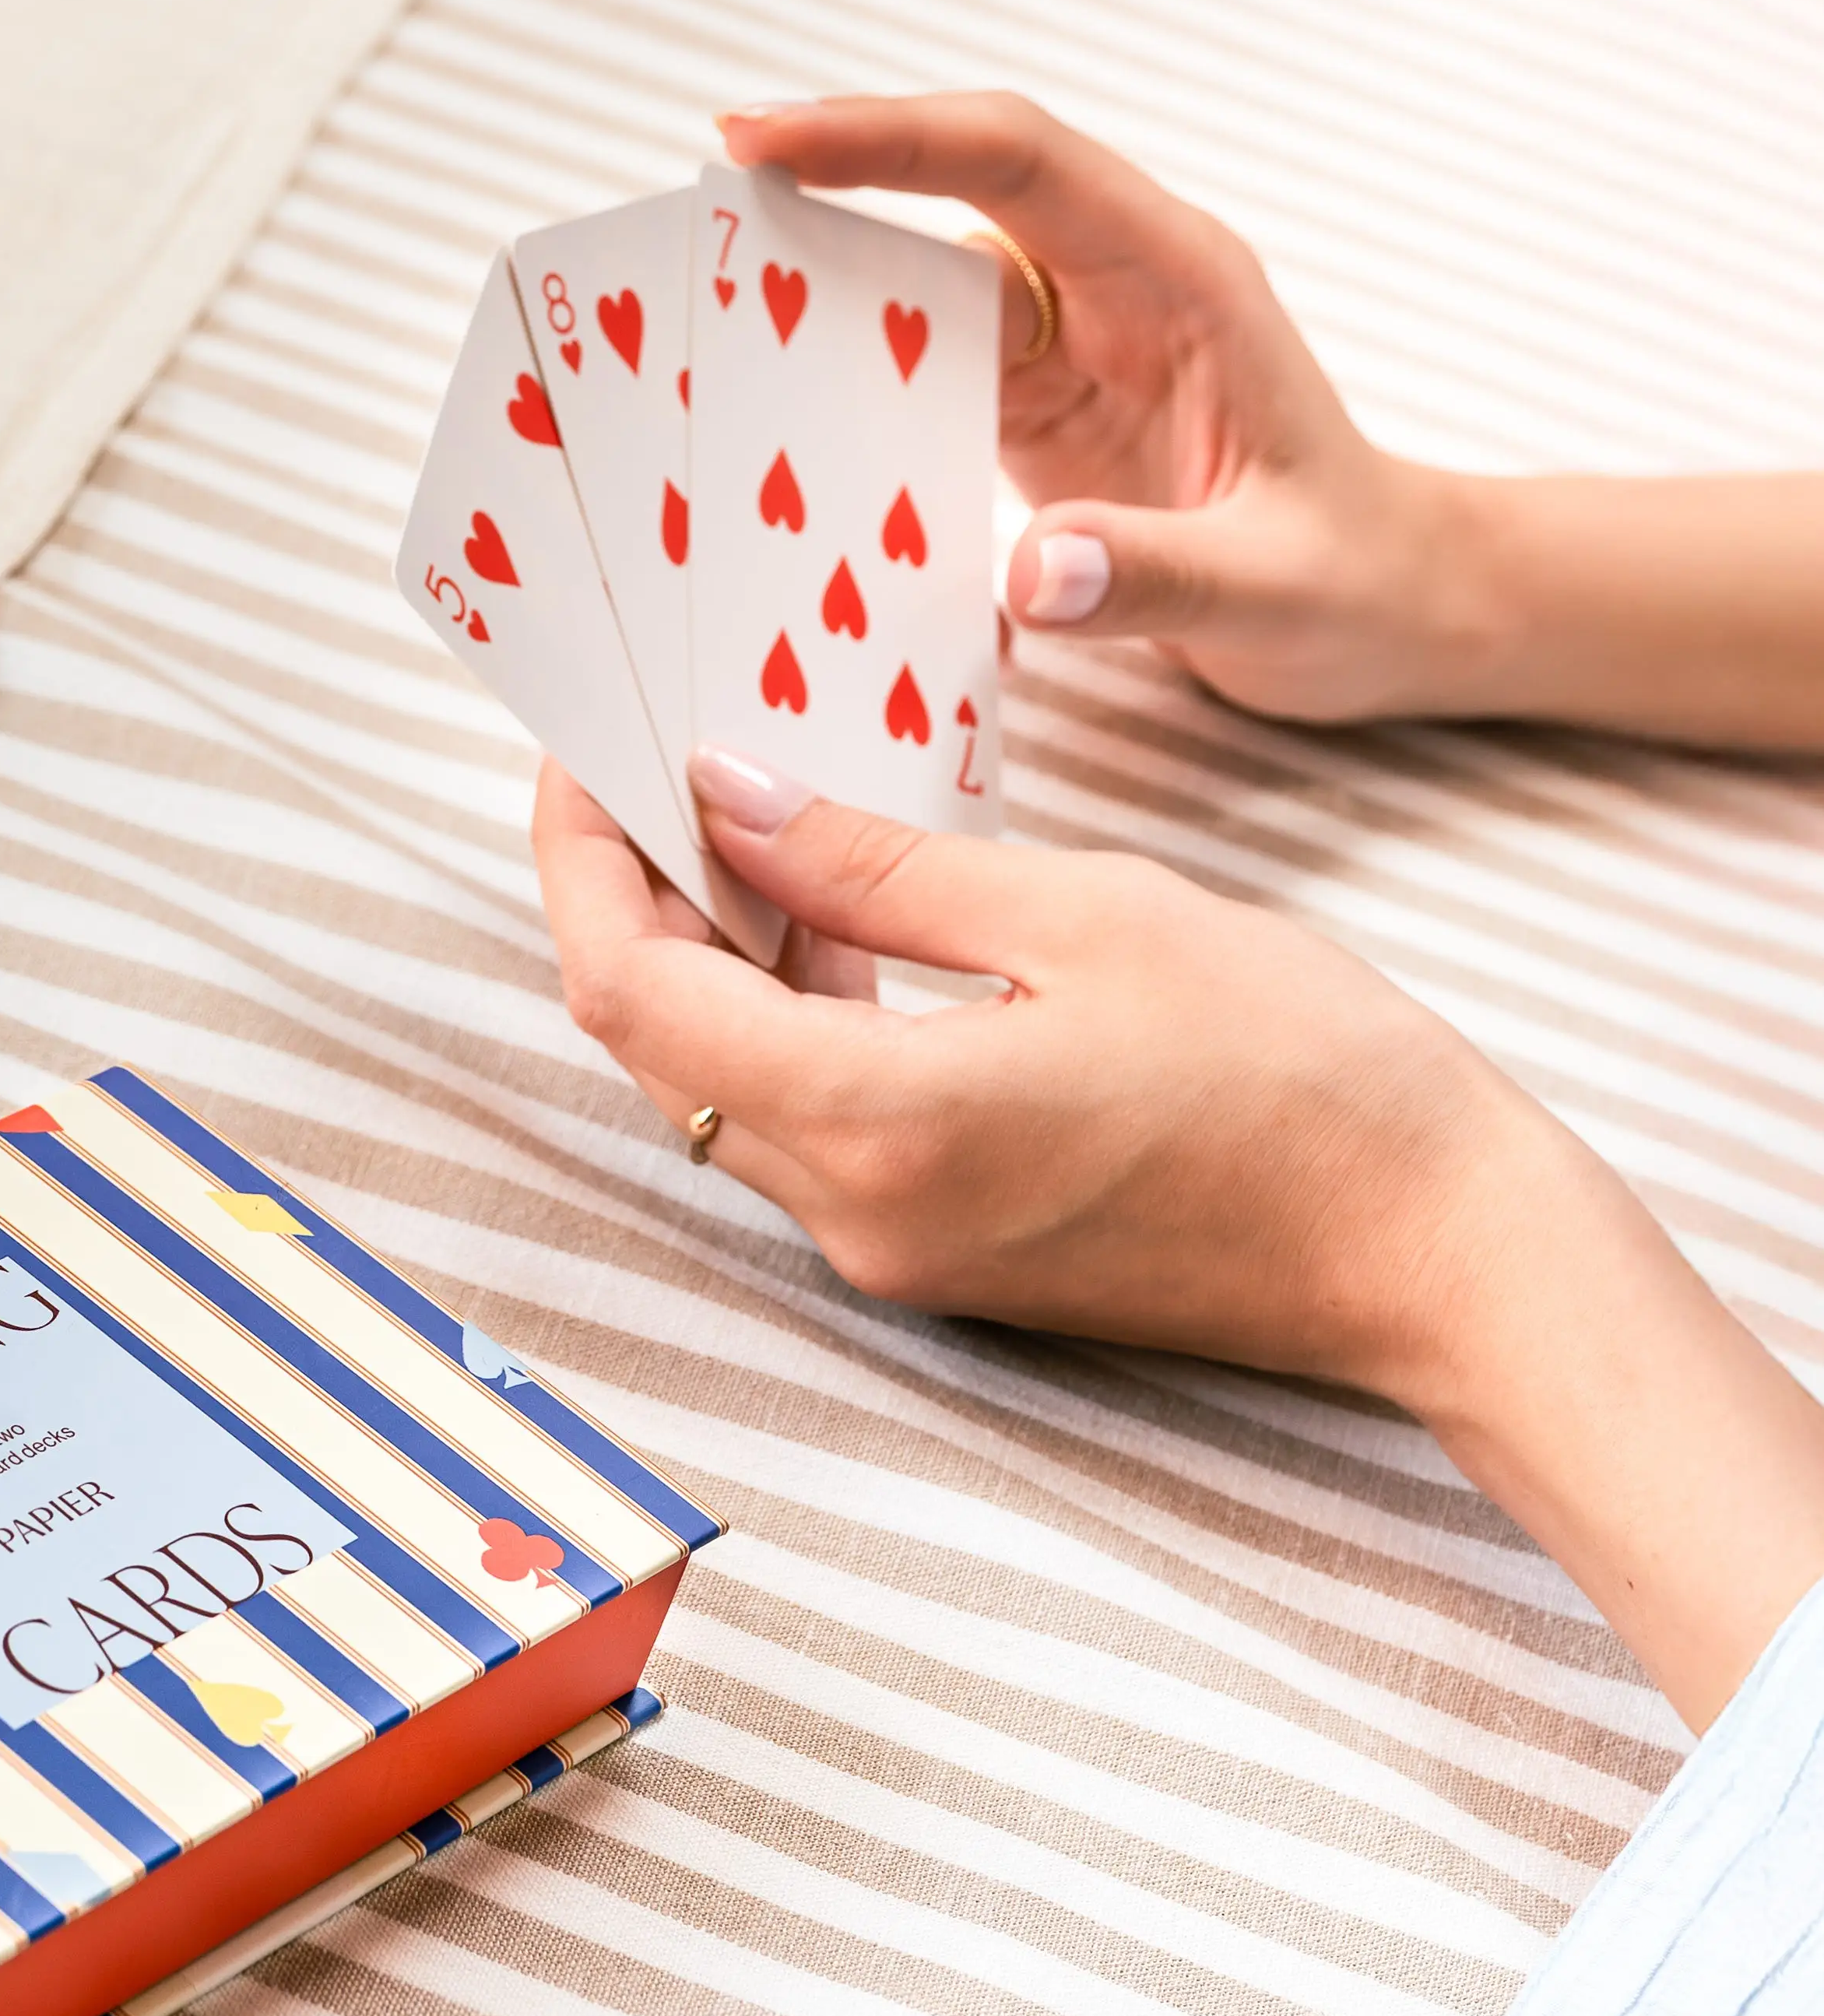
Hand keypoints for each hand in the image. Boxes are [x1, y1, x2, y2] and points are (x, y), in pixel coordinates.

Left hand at [536, 748, 1823, 1724]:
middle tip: (653, 772)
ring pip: (723, 1092)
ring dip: (709, 962)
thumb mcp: (1082, 914)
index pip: (630, 994)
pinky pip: (805, 1128)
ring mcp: (892, 1250)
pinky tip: (829, 926)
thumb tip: (728, 800)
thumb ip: (875, 868)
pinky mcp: (936, 1254)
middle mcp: (855, 1214)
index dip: (581, 865)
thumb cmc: (1299, 1068)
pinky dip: (788, 1023)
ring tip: (744, 823)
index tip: (586, 761)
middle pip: (657, 1049)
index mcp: (879, 1126)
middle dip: (631, 903)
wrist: (1433, 1242)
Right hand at [722, 93, 1823, 749]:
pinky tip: (774, 434)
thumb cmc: (1357, 580)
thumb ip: (1154, 577)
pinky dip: (844, 392)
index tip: (767, 143)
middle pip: (947, 197)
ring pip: (919, 283)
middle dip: (820, 191)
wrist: (1394, 612)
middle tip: (688, 233)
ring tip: (699, 328)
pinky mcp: (1036, 416)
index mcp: (1178, 281)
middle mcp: (1114, 292)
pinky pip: (919, 374)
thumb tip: (1032, 574)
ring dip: (818, 298)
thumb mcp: (1273, 589)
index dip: (888, 138)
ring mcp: (1071, 349)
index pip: (1015, 164)